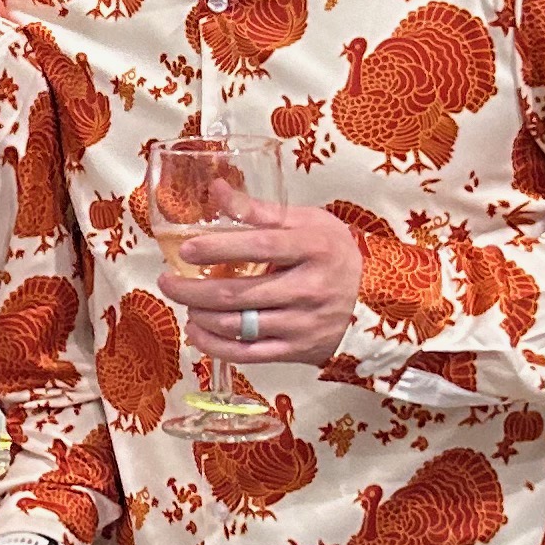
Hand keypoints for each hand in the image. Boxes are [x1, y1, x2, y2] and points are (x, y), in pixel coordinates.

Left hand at [140, 201, 363, 368]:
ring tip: (184, 304)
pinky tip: (197, 332)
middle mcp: (309, 288)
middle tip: (167, 281)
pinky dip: (215, 345)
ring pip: (239, 326)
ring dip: (201, 316)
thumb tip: (217, 189)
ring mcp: (303, 324)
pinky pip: (248, 354)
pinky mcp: (297, 350)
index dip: (218, 248)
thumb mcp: (309, 223)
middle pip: (239, 294)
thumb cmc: (335, 255)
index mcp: (313, 248)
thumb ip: (261, 211)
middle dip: (193, 290)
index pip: (259, 247)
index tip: (186, 250)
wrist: (377, 302)